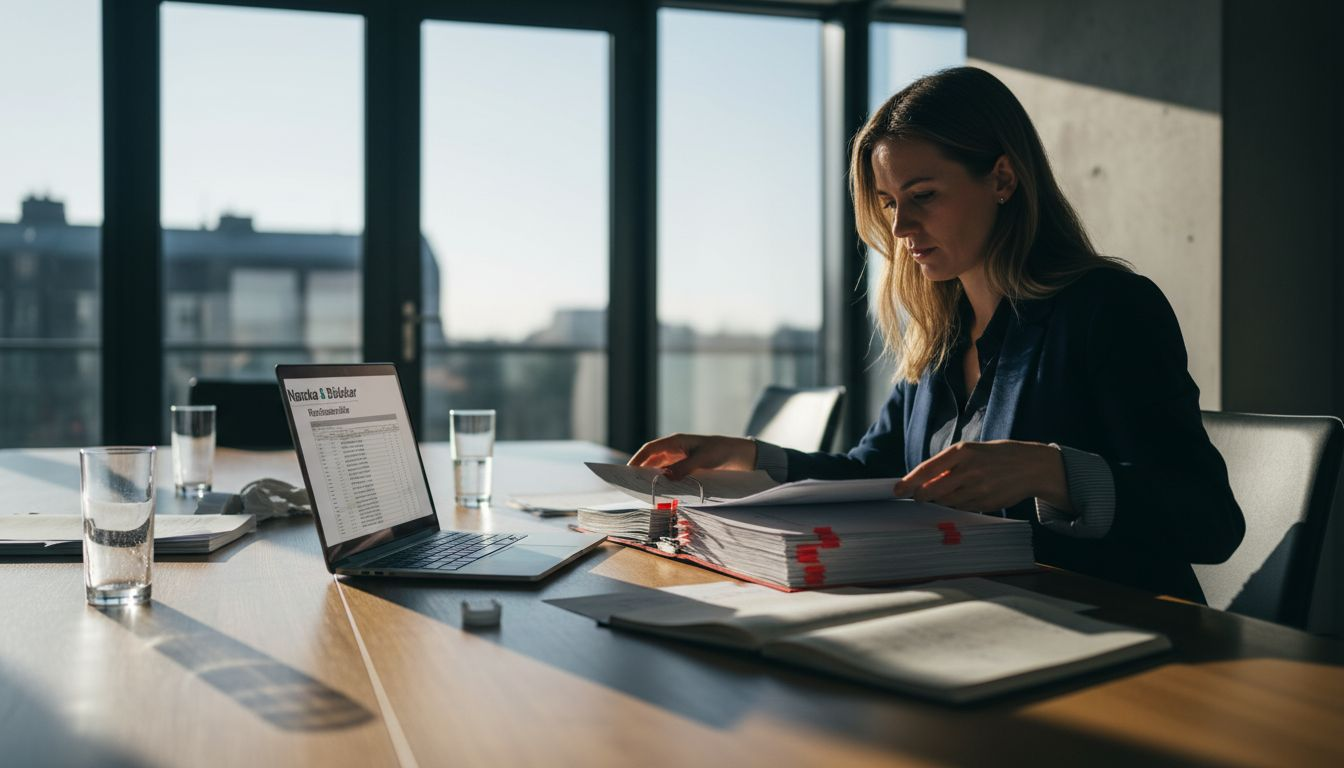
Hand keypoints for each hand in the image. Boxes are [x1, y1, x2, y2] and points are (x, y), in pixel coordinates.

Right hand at [628, 434, 756, 479]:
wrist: (737, 454)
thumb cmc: (720, 451)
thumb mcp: (702, 459)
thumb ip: (684, 468)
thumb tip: (666, 477)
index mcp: (675, 442)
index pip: (650, 449)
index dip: (638, 459)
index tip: (628, 470)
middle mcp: (674, 449)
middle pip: (652, 460)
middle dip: (641, 471)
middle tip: (632, 485)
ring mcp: (679, 458)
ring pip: (660, 468)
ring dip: (653, 478)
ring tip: (645, 491)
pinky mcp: (685, 467)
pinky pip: (670, 474)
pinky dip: (664, 481)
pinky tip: (662, 491)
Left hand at [892, 440, 1069, 512]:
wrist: (1032, 466)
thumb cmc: (998, 455)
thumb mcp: (972, 451)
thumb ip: (949, 465)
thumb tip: (924, 481)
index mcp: (962, 452)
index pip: (927, 469)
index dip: (909, 482)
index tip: (897, 489)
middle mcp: (969, 470)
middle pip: (932, 491)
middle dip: (921, 495)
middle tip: (917, 496)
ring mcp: (978, 488)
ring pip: (946, 502)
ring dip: (941, 501)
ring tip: (950, 491)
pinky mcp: (986, 503)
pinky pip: (962, 508)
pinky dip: (958, 505)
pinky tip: (966, 496)